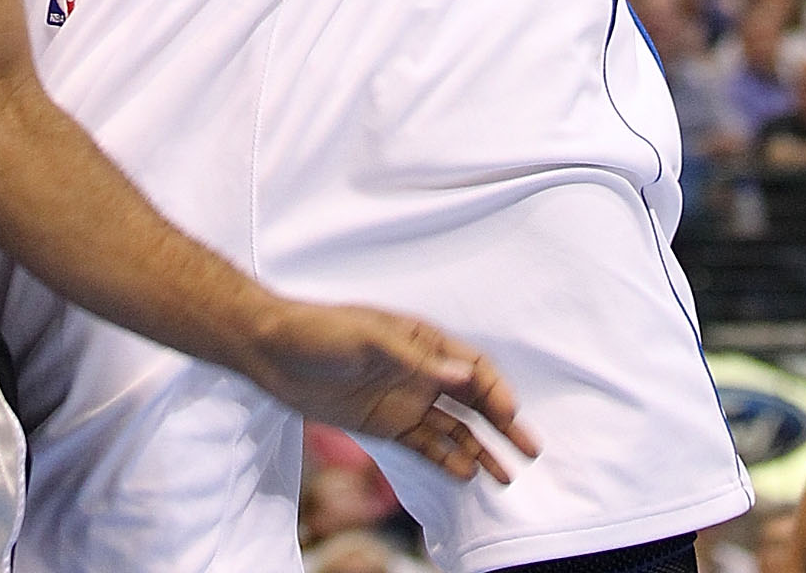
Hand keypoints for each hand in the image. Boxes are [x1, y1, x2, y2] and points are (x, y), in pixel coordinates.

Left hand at [246, 301, 538, 484]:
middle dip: (503, 423)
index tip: (512, 416)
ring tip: (507, 475)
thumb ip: (415, 359)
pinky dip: (446, 460)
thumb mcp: (368, 337)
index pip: (472, 367)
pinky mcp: (386, 425)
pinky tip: (466, 475)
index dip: (495, 390)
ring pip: (454, 428)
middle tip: (532, 449)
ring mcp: (404, 400)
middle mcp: (420, 371)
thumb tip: (461, 373)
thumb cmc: (320, 331)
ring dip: (480, 448)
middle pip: (472, 400)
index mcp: (421, 340)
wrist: (273, 352)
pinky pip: (425, 445)